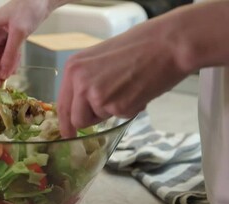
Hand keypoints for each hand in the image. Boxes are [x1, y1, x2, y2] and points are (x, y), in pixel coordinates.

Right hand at [0, 0, 55, 86]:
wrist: (41, 0)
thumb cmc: (29, 8)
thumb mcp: (19, 32)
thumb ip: (10, 54)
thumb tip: (3, 74)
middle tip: (10, 77)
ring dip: (5, 67)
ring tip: (16, 65)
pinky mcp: (4, 40)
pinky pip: (4, 57)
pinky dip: (11, 61)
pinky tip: (18, 60)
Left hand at [57, 17, 191, 137]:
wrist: (166, 45)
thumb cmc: (137, 47)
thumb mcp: (99, 59)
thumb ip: (86, 80)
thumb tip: (81, 105)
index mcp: (73, 68)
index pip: (63, 104)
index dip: (66, 123)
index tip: (67, 134)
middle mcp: (80, 82)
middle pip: (77, 119)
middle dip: (92, 118)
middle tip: (111, 105)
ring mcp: (97, 95)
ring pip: (98, 120)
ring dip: (112, 111)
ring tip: (128, 88)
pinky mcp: (116, 106)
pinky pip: (119, 117)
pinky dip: (130, 108)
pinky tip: (138, 90)